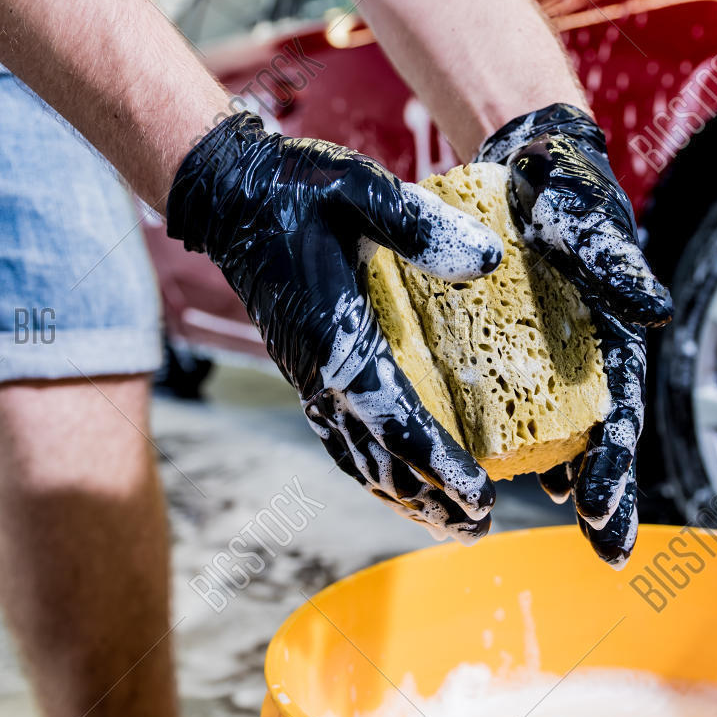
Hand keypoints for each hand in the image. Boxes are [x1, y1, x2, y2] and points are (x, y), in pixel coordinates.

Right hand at [167, 112, 503, 542]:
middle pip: (381, 460)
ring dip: (403, 496)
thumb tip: (488, 260)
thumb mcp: (359, 188)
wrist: (229, 193)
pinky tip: (398, 485)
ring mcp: (311, 381)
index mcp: (339, 343)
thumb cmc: (297, 187)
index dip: (442, 467)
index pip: (399, 424)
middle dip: (430, 500)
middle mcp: (321, 377)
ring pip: (358, 458)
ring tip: (446, 524)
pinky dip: (374, 471)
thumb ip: (419, 224)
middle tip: (476, 529)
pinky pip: (342, 438)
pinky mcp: (309, 374)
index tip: (482, 497)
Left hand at [478, 103, 669, 567]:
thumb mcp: (587, 224)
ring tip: (572, 534)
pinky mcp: (519, 354)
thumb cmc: (565, 193)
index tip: (596, 507)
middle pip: (603, 442)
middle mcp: (590, 362)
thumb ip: (616, 265)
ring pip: (565, 436)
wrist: (530, 164)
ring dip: (570, 485)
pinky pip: (522, 412)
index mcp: (616, 342)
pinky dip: (525, 449)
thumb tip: (656, 311)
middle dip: (610, 500)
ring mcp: (557, 363)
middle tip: (610, 554)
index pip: (618, 416)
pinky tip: (515, 481)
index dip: (613, 465)